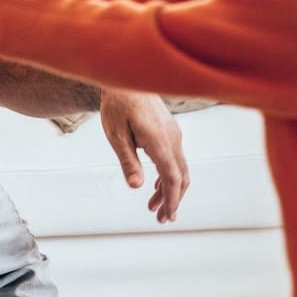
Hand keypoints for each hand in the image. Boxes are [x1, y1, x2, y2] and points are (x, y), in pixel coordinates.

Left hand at [99, 89, 189, 222]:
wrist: (126, 77)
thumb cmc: (117, 104)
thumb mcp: (116, 135)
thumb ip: (128, 161)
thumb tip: (136, 186)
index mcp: (160, 142)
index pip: (172, 179)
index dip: (172, 200)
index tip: (168, 217)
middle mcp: (173, 139)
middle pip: (180, 177)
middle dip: (173, 200)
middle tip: (163, 219)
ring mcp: (174, 134)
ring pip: (178, 168)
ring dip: (169, 189)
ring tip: (154, 207)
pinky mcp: (169, 130)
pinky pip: (175, 158)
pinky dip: (168, 175)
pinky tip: (156, 185)